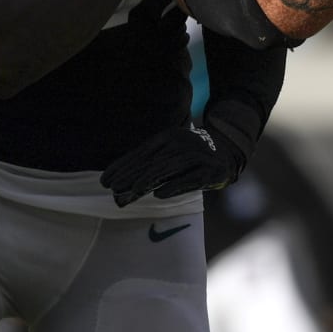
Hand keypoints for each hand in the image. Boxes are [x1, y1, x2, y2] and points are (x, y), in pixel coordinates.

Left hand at [100, 114, 246, 207]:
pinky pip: (190, 178)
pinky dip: (174, 186)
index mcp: (168, 137)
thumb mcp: (168, 153)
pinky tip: (160, 194)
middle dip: (131, 176)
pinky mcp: (210, 170)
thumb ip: (147, 164)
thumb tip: (117, 182)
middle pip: (152, 162)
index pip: (140, 153)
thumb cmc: (190, 156)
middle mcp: (181, 143)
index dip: (122, 167)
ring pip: (169, 169)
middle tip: (113, 189)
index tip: (105, 181)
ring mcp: (197, 156)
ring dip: (149, 181)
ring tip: (132, 192)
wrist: (227, 151)